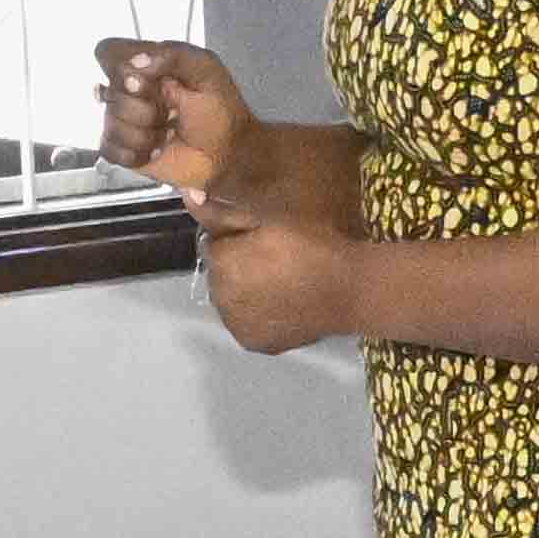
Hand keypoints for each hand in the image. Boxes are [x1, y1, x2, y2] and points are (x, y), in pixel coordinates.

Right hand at [94, 36, 249, 194]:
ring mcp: (123, 120)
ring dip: (146, 134)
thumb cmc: (220, 111)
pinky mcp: (122, 148)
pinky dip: (137, 153)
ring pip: (111, 124)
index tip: (147, 82)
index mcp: (146, 63)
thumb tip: (135, 63)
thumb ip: (173, 55)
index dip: (122, 69)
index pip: (108, 53)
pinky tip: (156, 150)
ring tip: (169, 133)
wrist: (226, 154)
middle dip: (146, 108)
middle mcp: (129, 90)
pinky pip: (110, 150)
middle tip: (172, 111)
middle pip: (109, 93)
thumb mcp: (205, 70)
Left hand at [198, 202, 362, 351]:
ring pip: (232, 301)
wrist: (349, 290)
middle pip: (220, 276)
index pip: (214, 246)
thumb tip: (189, 195)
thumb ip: (224, 211)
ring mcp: (237, 324)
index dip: (237, 240)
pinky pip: (248, 322)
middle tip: (274, 260)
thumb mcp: (269, 218)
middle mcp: (219, 298)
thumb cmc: (312, 245)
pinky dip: (257, 314)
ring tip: (280, 283)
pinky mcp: (255, 342)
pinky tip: (281, 303)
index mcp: (221, 263)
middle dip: (237, 268)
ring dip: (245, 292)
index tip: (263, 238)